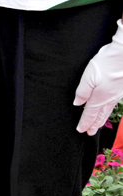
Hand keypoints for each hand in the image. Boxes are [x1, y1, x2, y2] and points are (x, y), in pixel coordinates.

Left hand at [74, 20, 122, 134]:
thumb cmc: (107, 63)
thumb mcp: (89, 76)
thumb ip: (82, 92)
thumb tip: (77, 104)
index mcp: (100, 97)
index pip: (89, 113)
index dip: (84, 122)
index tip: (80, 130)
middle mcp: (109, 98)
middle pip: (100, 114)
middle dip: (94, 124)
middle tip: (89, 133)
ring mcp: (117, 94)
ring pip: (108, 110)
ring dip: (101, 118)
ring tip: (97, 125)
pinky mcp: (121, 88)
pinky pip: (113, 103)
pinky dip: (108, 109)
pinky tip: (108, 108)